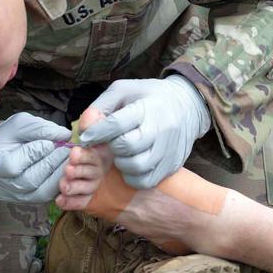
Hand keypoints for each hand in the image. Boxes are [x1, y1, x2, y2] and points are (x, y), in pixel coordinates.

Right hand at [0, 112, 70, 202]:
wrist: (4, 152)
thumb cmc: (9, 136)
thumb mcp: (20, 124)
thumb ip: (40, 128)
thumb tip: (65, 135)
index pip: (11, 165)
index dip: (32, 154)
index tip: (48, 143)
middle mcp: (1, 186)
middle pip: (30, 181)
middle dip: (52, 164)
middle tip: (68, 150)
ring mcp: (16, 197)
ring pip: (42, 192)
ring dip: (59, 175)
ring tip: (71, 159)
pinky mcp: (31, 201)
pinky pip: (49, 196)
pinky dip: (61, 183)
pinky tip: (69, 169)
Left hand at [79, 75, 210, 188]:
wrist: (187, 106)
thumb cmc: (149, 97)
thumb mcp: (123, 91)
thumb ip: (101, 107)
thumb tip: (84, 129)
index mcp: (147, 107)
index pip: (117, 124)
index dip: (97, 132)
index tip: (86, 137)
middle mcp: (161, 129)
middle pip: (126, 146)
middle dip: (112, 146)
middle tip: (111, 142)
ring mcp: (169, 149)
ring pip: (136, 167)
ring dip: (122, 162)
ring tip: (123, 152)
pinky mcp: (172, 165)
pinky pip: (146, 181)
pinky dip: (133, 176)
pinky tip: (131, 164)